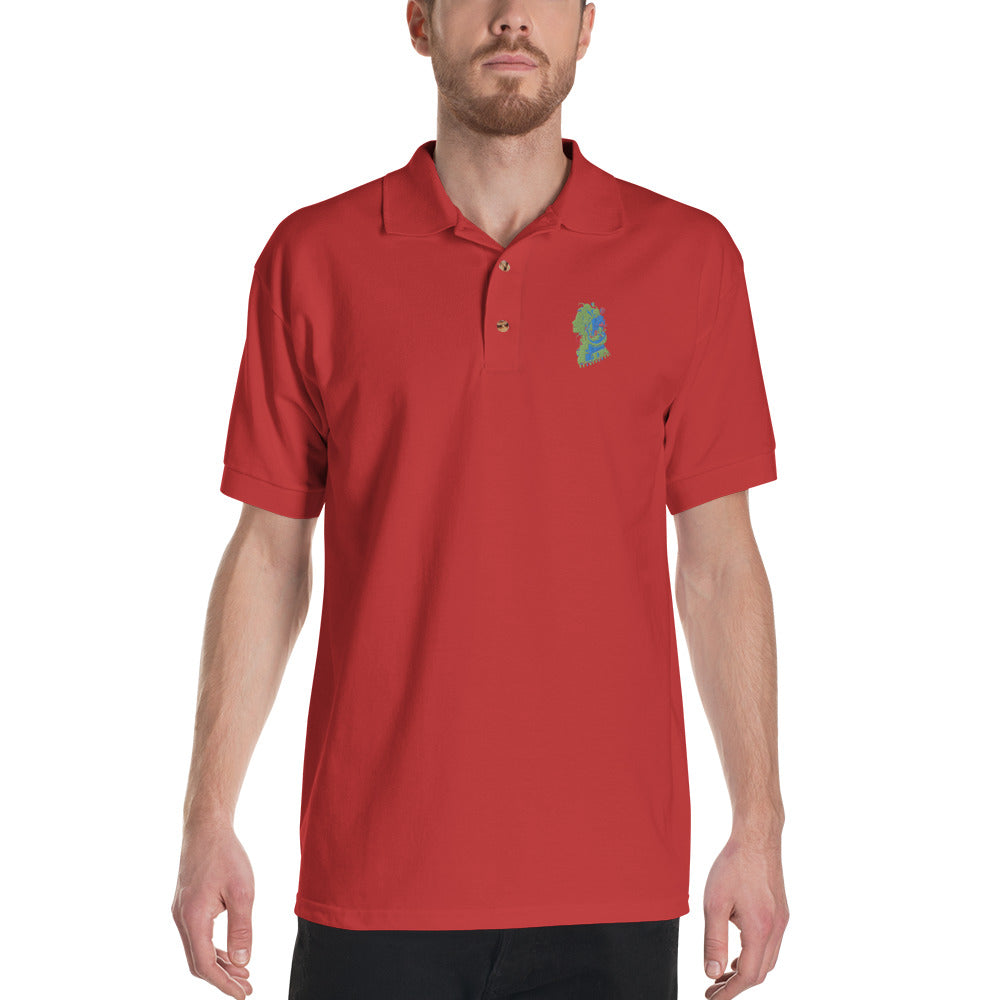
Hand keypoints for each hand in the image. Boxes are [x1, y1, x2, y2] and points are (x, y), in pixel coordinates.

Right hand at [172, 818, 254, 998]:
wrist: (206, 827)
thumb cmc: (225, 855)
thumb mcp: (241, 892)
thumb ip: (241, 928)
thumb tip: (242, 962)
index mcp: (193, 918)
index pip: (205, 965)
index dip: (223, 984)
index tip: (243, 995)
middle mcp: (181, 919)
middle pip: (198, 962)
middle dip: (222, 978)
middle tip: (247, 988)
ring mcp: (180, 911)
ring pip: (197, 949)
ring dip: (219, 963)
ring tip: (243, 973)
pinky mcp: (185, 904)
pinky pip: (197, 935)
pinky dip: (213, 948)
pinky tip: (230, 951)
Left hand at [702, 833, 788, 998]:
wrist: (757, 836)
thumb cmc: (734, 864)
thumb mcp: (715, 903)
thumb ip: (714, 941)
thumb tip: (712, 972)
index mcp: (761, 929)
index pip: (748, 976)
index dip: (730, 992)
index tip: (712, 998)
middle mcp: (777, 928)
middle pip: (761, 972)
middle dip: (737, 985)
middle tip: (714, 989)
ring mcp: (781, 920)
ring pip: (767, 959)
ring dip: (746, 971)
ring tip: (722, 974)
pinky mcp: (780, 911)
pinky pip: (770, 944)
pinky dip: (754, 954)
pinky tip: (737, 951)